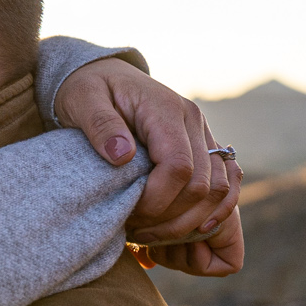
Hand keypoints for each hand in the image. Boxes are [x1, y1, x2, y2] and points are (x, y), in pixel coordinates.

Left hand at [53, 59, 243, 268]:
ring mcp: (202, 134)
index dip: (157, 200)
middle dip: (171, 218)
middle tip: (135, 230)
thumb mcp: (82, 99)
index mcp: (166, 109)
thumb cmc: (87, 88)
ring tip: (151, 233)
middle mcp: (193, 121)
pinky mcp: (202, 147)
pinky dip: (210, 212)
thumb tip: (123, 156)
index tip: (129, 214)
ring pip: (219, 190)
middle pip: (203, 185)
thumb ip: (100, 124)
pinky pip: (224, 185)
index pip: (179, 167)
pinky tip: (182, 229)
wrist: (101, 73)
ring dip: (189, 221)